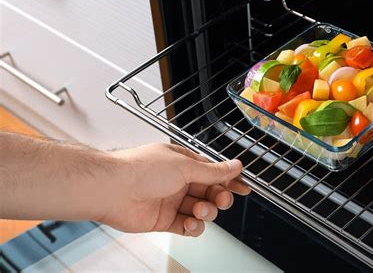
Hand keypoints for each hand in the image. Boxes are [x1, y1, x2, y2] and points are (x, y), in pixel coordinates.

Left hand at [100, 143, 249, 236]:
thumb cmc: (141, 169)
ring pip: (201, 210)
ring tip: (199, 210)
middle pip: (209, 192)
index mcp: (184, 163)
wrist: (112, 189)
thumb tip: (234, 166)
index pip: (213, 171)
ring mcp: (171, 201)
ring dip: (205, 212)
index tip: (243, 187)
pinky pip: (187, 226)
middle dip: (219, 197)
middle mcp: (178, 181)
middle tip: (221, 199)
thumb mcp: (185, 166)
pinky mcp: (164, 219)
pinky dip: (193, 227)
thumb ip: (213, 171)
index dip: (229, 180)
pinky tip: (190, 223)